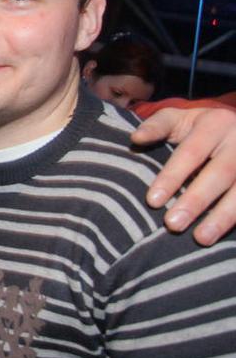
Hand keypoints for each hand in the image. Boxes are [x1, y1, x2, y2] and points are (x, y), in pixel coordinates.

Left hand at [131, 106, 235, 244]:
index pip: (190, 153)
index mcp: (215, 123)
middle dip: (196, 200)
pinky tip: (221, 236)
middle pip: (219, 173)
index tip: (152, 201)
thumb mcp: (179, 119)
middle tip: (172, 224)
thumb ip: (157, 126)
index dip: (171, 177)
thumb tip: (135, 138)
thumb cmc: (198, 128)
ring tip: (201, 238)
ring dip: (222, 217)